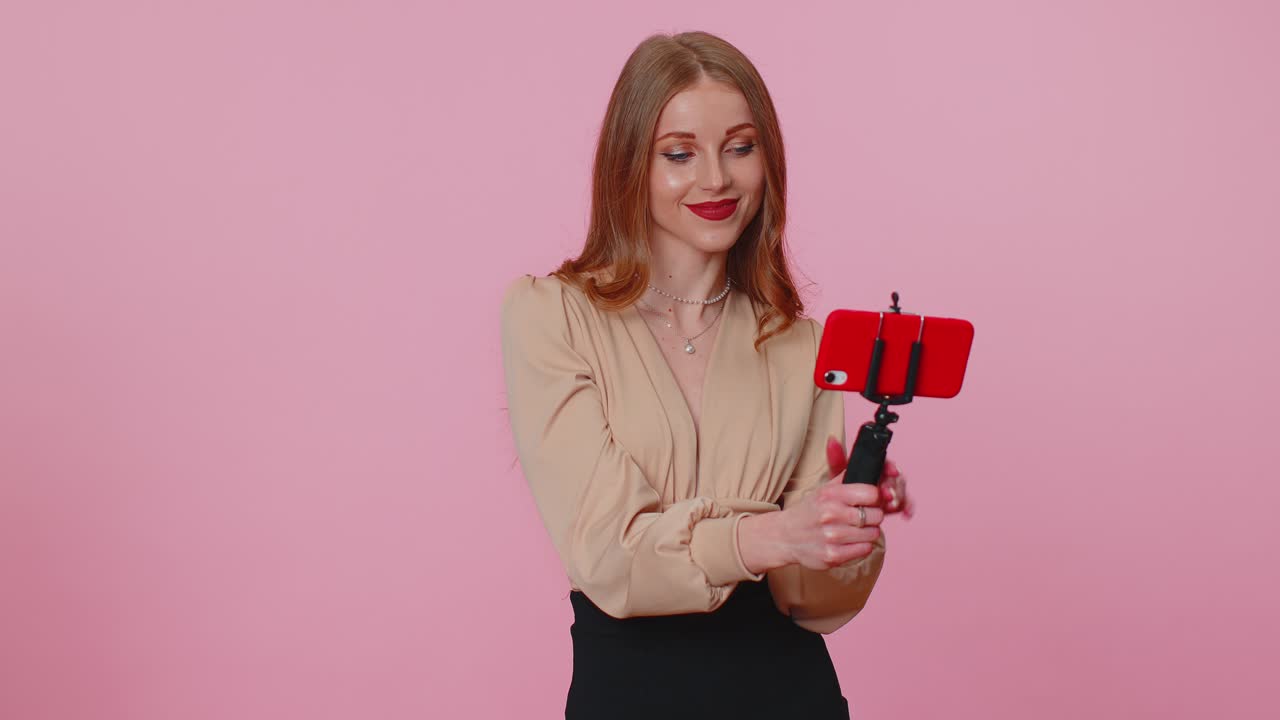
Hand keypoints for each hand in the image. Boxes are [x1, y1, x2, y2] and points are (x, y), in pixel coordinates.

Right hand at [775, 456, 883, 571]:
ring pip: (873, 533)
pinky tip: (850, 542)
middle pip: (876, 515)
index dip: (874, 498)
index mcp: (830, 494)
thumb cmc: (809, 511)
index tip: (869, 501)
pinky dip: (861, 546)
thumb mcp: (823, 490)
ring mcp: (832, 536)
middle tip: (862, 518)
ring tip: (855, 530)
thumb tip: (868, 467)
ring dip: (867, 532)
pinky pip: (865, 549)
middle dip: (872, 516)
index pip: (872, 493)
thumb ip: (845, 478)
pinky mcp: (833, 556)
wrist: (784, 536)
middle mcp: (831, 514)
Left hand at [825, 436, 914, 518]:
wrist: (844, 511)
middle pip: (896, 476)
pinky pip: (906, 503)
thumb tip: (832, 440)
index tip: (892, 471)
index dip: (890, 466)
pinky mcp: (895, 504)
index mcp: (872, 467)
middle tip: (887, 493)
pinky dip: (907, 507)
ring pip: (901, 489)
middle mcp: (884, 476)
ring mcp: (891, 490)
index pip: (885, 462)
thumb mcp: (837, 476)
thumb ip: (836, 459)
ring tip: (891, 505)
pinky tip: (906, 512)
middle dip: (893, 485)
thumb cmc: (842, 491)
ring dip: (899, 497)